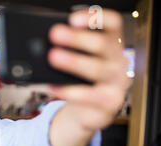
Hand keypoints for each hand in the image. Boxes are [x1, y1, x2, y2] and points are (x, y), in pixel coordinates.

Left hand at [48, 8, 128, 131]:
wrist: (88, 113)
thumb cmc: (80, 83)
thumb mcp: (76, 64)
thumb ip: (68, 51)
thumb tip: (41, 44)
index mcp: (112, 46)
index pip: (113, 24)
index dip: (96, 18)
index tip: (73, 18)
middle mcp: (118, 61)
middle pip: (103, 44)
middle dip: (77, 38)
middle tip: (55, 34)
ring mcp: (117, 82)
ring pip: (98, 69)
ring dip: (74, 61)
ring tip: (53, 56)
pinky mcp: (110, 102)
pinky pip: (90, 96)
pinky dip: (70, 91)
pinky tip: (54, 87)